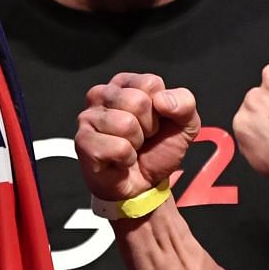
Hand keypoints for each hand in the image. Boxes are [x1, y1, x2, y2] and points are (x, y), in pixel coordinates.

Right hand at [75, 72, 198, 202]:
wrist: (144, 185)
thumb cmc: (158, 150)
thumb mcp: (184, 124)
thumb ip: (185, 103)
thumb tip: (162, 100)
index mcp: (126, 84)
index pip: (150, 83)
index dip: (160, 109)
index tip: (155, 122)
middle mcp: (102, 94)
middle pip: (138, 101)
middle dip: (149, 127)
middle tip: (142, 138)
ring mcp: (88, 117)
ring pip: (126, 124)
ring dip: (136, 144)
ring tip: (130, 148)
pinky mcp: (83, 140)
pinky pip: (118, 147)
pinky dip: (126, 159)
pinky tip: (119, 160)